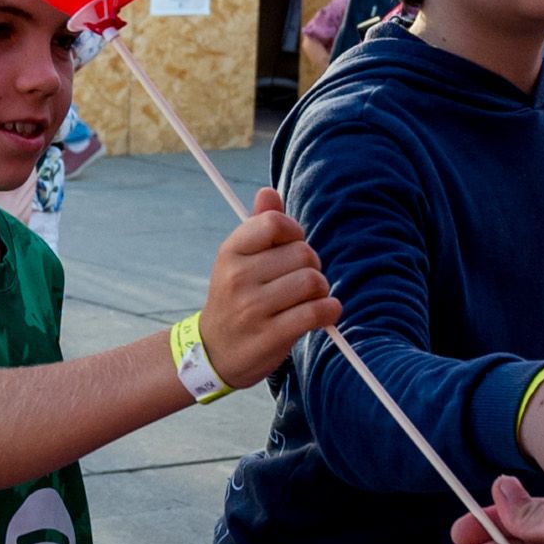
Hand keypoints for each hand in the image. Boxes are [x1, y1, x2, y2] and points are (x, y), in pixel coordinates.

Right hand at [194, 190, 338, 386]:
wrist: (214, 352)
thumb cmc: (235, 299)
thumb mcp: (238, 260)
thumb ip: (258, 225)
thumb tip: (269, 191)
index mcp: (230, 252)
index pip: (275, 223)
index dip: (294, 232)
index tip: (292, 247)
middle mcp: (238, 277)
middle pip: (303, 253)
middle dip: (312, 266)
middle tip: (300, 281)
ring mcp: (253, 308)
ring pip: (313, 281)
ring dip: (321, 291)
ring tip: (310, 299)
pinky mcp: (271, 335)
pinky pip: (316, 312)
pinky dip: (329, 311)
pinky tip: (324, 313)